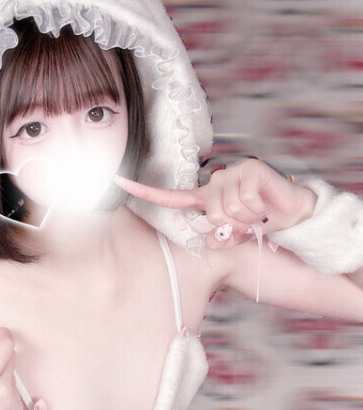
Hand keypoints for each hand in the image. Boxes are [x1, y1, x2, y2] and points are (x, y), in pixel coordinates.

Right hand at [0, 326, 24, 409]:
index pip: (5, 348)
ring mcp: (14, 398)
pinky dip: (5, 386)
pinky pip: (13, 387)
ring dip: (2, 371)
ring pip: (12, 373)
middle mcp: (3, 389)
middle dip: (1, 352)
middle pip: (11, 357)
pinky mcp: (20, 406)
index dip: (3, 335)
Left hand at [113, 158, 317, 249]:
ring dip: (246, 222)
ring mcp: (233, 174)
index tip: (115, 181)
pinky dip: (256, 212)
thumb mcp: (233, 237)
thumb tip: (208, 237)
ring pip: (226, 211)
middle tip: (248, 225)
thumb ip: (216, 239)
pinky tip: (265, 206)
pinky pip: (243, 202)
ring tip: (257, 216)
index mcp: (206, 199)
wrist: (293, 216)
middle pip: (210, 216)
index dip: (142, 191)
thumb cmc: (259, 225)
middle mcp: (216, 183)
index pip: (170, 197)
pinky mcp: (251, 170)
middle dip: (231, 229)